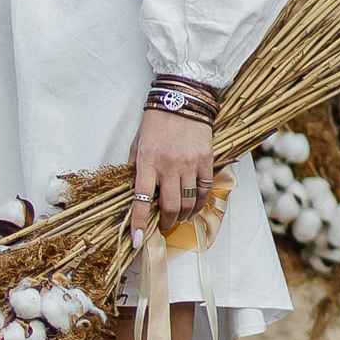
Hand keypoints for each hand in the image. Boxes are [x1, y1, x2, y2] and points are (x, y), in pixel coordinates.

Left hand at [129, 108, 213, 250]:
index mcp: (147, 161)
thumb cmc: (154, 123)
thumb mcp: (137, 143)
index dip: (139, 222)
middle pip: (170, 206)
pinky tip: (194, 206)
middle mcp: (168, 165)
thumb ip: (135, 168)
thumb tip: (133, 194)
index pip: (141, 199)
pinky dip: (200, 203)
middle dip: (166, 222)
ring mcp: (189, 163)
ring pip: (189, 202)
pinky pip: (205, 189)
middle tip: (164, 226)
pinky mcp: (206, 160)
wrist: (181, 99)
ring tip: (179, 218)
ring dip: (183, 216)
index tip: (137, 240)